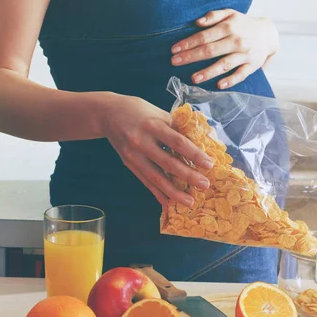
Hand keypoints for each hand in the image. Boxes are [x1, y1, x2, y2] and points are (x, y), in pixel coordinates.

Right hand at [98, 93, 213, 207]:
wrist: (107, 113)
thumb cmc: (140, 111)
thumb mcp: (160, 113)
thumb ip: (179, 127)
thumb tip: (205, 141)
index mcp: (153, 125)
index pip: (177, 142)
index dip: (194, 154)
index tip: (209, 165)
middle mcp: (141, 141)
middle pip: (168, 163)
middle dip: (188, 176)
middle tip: (205, 185)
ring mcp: (133, 155)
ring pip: (156, 177)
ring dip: (174, 192)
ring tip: (190, 202)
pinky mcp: (129, 164)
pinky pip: (145, 182)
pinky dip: (158, 194)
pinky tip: (168, 205)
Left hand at [170, 9, 278, 88]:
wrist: (268, 34)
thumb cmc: (244, 24)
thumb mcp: (230, 13)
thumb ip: (214, 16)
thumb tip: (197, 23)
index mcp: (229, 27)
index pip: (204, 36)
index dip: (188, 43)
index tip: (174, 50)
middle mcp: (236, 41)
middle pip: (210, 50)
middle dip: (191, 57)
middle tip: (175, 63)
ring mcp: (244, 54)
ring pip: (224, 64)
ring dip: (208, 72)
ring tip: (193, 78)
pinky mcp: (252, 66)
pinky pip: (240, 75)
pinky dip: (230, 80)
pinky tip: (219, 85)